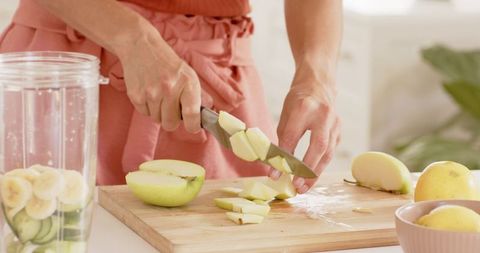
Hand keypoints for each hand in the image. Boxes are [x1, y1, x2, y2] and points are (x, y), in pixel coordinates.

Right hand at [116, 28, 201, 132]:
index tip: (193, 126)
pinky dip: (147, 107)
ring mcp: (151, 93)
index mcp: (187, 82)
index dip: (193, 126)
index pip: (192, 115)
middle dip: (172, 119)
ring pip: (157, 119)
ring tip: (159, 96)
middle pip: (171, 124)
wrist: (141, 46)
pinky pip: (144, 113)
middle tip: (172, 107)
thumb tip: (209, 114)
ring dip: (159, 112)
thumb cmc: (167, 62)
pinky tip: (149, 92)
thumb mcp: (188, 74)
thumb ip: (199, 95)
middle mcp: (169, 88)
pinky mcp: (136, 95)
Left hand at [269, 68, 340, 192]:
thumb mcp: (285, 117)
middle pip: (318, 146)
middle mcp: (323, 115)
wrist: (318, 86)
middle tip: (296, 186)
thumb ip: (282, 141)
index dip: (284, 157)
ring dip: (315, 173)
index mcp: (304, 108)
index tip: (275, 174)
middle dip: (308, 169)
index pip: (292, 137)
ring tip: (304, 188)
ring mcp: (335, 123)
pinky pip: (330, 152)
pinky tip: (311, 177)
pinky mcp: (339, 131)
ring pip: (328, 152)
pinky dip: (320, 166)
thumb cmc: (297, 102)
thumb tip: (276, 169)